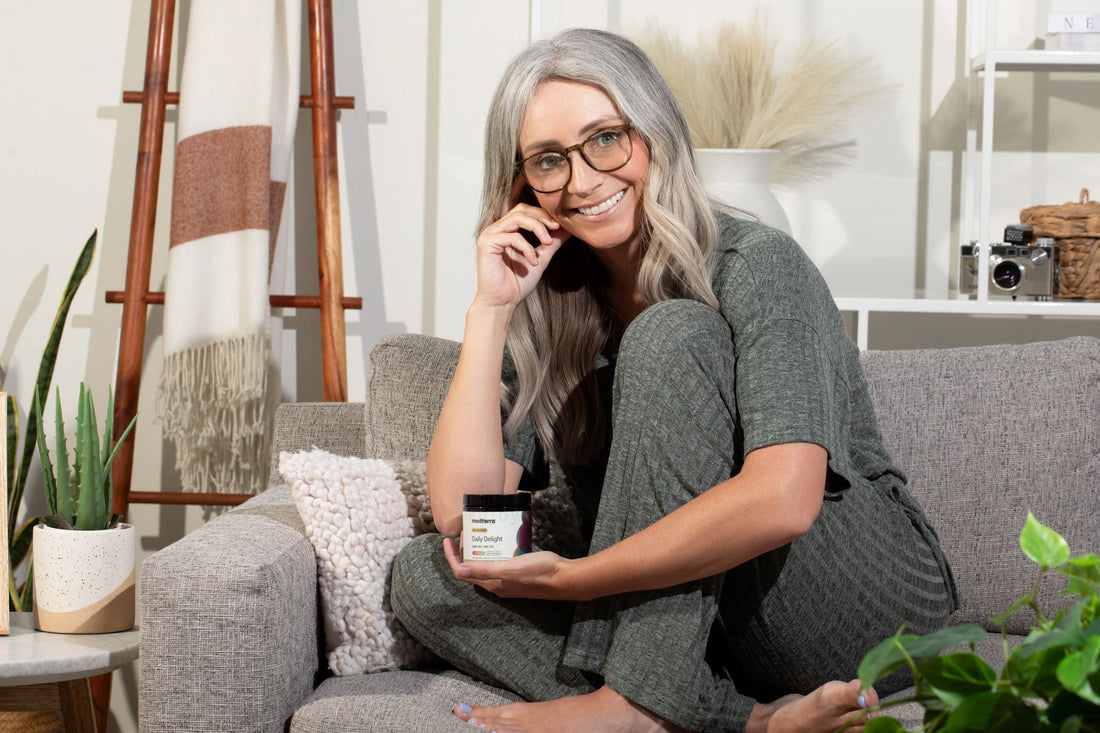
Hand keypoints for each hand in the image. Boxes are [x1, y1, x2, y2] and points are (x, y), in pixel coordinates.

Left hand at [442, 536, 578, 600]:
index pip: (462, 572)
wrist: (564, 577)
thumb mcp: (510, 569)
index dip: (451, 557)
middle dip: (464, 550)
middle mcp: (497, 584)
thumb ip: (486, 570)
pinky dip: (494, 550)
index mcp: (492, 584)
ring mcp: (508, 578)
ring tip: (479, 532)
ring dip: (479, 550)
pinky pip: (500, 560)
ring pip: (486, 564)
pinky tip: (500, 538)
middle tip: (466, 531)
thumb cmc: (539, 572)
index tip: (447, 539)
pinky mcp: (518, 572)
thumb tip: (460, 570)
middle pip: (472, 567)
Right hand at [473, 180, 567, 307]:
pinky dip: (527, 247)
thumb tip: (567, 228)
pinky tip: (533, 261)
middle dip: (541, 217)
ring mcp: (490, 235)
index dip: (543, 214)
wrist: (503, 303)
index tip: (559, 225)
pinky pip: (511, 236)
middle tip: (556, 228)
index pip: (525, 211)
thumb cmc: (517, 283)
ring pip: (517, 218)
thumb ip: (552, 242)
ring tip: (548, 243)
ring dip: (537, 228)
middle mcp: (496, 230)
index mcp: (506, 231)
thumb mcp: (541, 258)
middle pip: (521, 209)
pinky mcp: (486, 244)